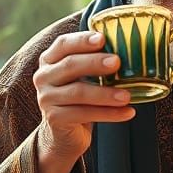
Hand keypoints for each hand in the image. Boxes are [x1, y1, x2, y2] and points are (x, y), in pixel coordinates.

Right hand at [33, 30, 134, 169]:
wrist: (65, 133)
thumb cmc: (79, 99)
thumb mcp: (83, 77)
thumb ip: (95, 62)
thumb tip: (130, 50)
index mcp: (50, 60)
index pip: (63, 44)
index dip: (82, 40)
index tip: (102, 39)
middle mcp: (43, 77)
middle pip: (70, 65)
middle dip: (95, 62)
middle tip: (117, 62)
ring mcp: (46, 98)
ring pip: (78, 92)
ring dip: (105, 94)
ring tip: (127, 96)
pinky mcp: (54, 118)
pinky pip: (84, 114)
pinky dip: (109, 114)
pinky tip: (127, 112)